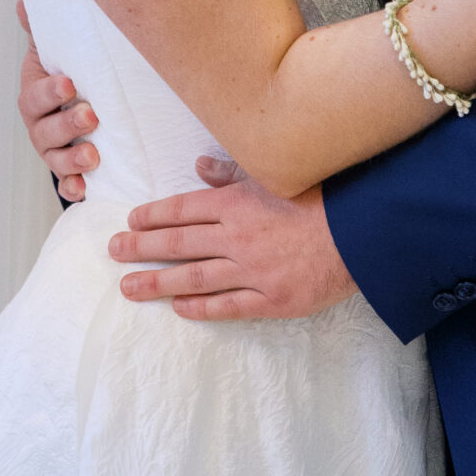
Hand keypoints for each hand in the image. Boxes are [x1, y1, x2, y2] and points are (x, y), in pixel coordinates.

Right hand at [15, 0, 99, 200]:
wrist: (82, 98)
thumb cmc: (69, 69)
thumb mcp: (56, 46)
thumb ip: (41, 25)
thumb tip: (24, 1)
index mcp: (34, 94)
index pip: (35, 95)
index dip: (49, 91)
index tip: (69, 83)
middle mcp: (39, 125)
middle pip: (45, 130)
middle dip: (67, 125)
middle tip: (91, 116)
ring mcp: (53, 150)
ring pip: (55, 159)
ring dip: (72, 160)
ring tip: (93, 157)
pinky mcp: (70, 169)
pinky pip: (67, 183)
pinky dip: (73, 188)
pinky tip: (84, 190)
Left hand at [111, 162, 356, 320]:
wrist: (362, 235)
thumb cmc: (322, 198)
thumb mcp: (276, 175)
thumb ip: (234, 175)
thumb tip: (199, 168)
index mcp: (237, 204)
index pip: (182, 210)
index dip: (152, 217)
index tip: (129, 223)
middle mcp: (237, 238)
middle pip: (178, 244)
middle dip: (141, 248)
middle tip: (113, 253)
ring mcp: (252, 273)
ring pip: (194, 279)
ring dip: (157, 283)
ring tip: (129, 286)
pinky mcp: (271, 301)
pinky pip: (227, 306)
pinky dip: (200, 307)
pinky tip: (178, 307)